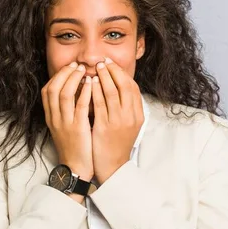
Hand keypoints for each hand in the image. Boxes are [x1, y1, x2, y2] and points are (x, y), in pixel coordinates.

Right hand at [41, 62, 93, 183]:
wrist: (76, 167)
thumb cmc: (74, 146)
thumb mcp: (64, 126)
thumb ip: (65, 110)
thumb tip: (74, 90)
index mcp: (51, 117)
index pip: (47, 90)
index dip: (57, 76)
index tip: (69, 68)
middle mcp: (55, 118)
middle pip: (54, 88)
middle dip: (65, 73)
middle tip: (77, 65)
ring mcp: (65, 123)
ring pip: (64, 94)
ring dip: (74, 79)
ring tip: (84, 70)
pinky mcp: (77, 129)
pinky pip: (80, 106)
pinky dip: (85, 93)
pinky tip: (92, 84)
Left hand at [91, 57, 143, 183]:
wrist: (113, 166)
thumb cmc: (117, 144)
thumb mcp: (128, 125)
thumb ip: (126, 108)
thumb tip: (119, 88)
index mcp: (138, 115)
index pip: (133, 88)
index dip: (123, 74)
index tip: (113, 65)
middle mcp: (131, 116)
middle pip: (124, 86)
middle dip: (114, 71)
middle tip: (104, 61)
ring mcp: (119, 121)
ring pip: (112, 92)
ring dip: (104, 77)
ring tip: (96, 68)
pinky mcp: (105, 127)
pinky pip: (100, 104)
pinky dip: (95, 91)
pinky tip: (89, 83)